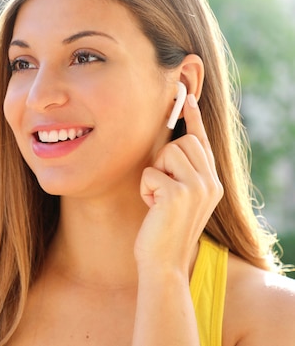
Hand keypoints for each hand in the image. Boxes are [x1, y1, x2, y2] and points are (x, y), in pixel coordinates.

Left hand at [136, 94, 222, 273]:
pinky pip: (150, 173)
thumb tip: (172, 141)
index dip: (193, 118)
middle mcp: (210, 182)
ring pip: (166, 153)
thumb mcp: (178, 197)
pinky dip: (145, 189)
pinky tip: (152, 208)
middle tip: (161, 188)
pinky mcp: (178, 194)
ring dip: (154, 174)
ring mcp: (197, 188)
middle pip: (181, 142)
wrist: (164, 262)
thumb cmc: (163, 228)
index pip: (202, 142)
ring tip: (157, 199)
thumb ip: (181, 172)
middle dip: (163, 160)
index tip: (187, 97)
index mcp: (212, 182)